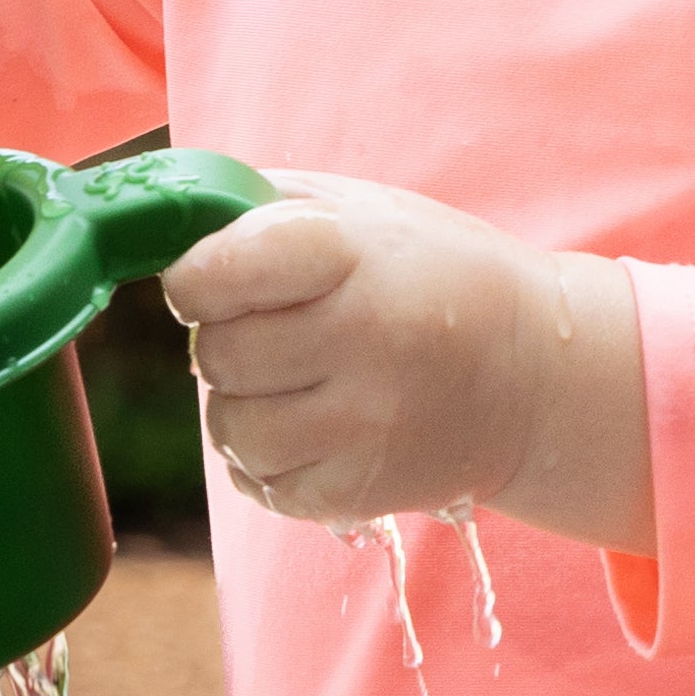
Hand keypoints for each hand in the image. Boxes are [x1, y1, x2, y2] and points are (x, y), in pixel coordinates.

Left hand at [161, 175, 653, 555]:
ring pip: (229, 429)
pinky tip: (315, 425)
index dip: (196, 279)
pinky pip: (261, 484)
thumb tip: (158, 221)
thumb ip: (258, 204)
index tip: (217, 279)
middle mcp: (359, 337)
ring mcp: (363, 423)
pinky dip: (270, 458)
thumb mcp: (361, 209)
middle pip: (215, 356)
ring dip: (243, 405)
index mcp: (349, 252)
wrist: (536, 373)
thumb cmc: (431, 273)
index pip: (209, 275)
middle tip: (277, 329)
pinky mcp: (361, 491)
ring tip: (296, 381)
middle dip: (226, 341)